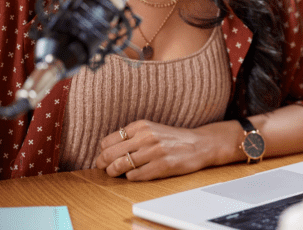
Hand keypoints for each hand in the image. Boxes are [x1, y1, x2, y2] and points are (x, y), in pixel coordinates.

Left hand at [95, 120, 221, 180]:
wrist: (199, 144)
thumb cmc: (172, 138)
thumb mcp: (150, 129)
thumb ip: (131, 136)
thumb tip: (106, 150)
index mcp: (141, 125)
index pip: (107, 141)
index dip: (103, 151)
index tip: (105, 156)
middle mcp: (146, 137)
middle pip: (109, 154)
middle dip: (103, 164)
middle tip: (104, 167)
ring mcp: (153, 152)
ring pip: (119, 167)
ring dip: (114, 172)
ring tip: (117, 173)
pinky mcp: (161, 166)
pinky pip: (133, 177)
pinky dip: (130, 177)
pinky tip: (135, 174)